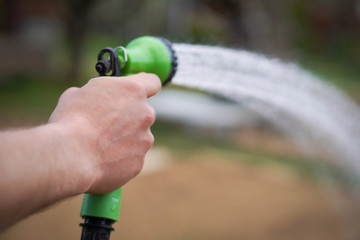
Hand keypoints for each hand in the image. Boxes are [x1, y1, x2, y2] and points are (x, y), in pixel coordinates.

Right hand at [49, 73, 160, 193]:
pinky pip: (131, 157)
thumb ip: (97, 93)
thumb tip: (94, 99)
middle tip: (106, 124)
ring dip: (124, 139)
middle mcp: (146, 113)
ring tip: (99, 145)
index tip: (135, 92)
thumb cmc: (71, 120)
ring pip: (138, 136)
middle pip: (143, 112)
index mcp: (133, 90)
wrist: (71, 155)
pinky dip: (119, 158)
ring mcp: (145, 139)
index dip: (144, 86)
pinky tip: (101, 159)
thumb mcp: (78, 93)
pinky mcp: (139, 161)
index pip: (153, 82)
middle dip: (128, 117)